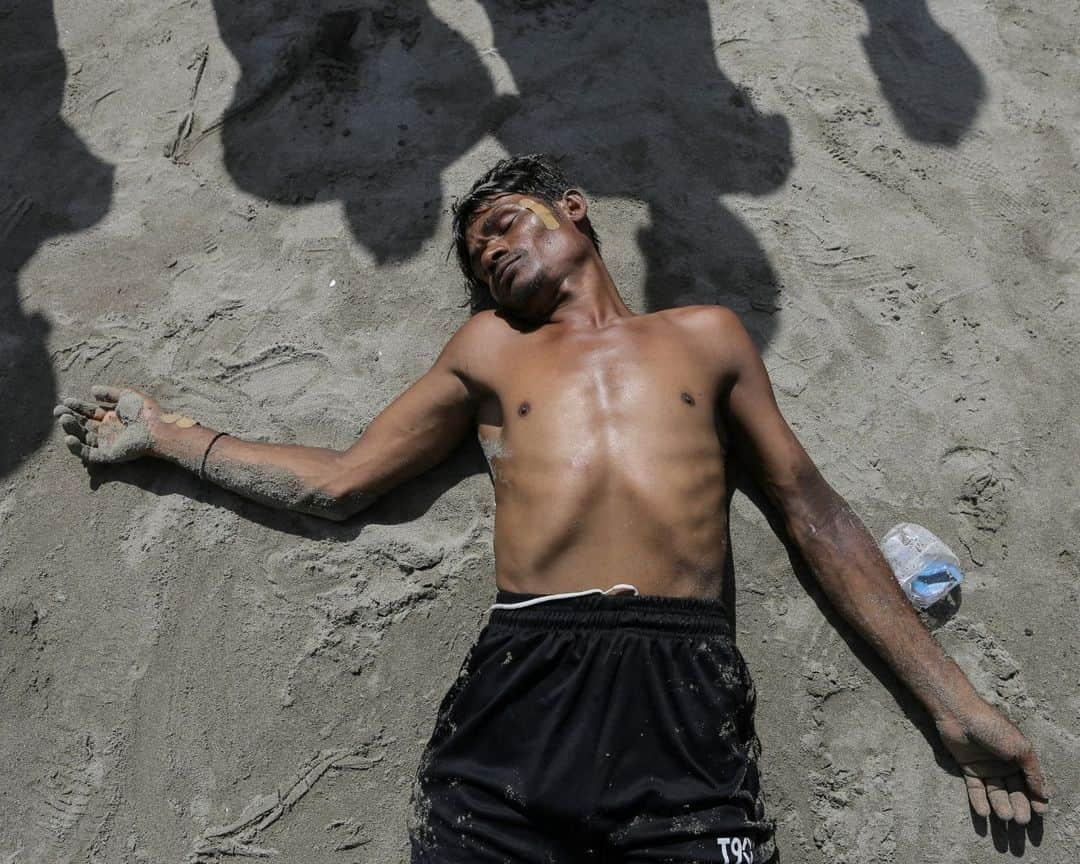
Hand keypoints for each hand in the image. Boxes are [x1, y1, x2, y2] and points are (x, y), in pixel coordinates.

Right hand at [54, 385, 159, 463]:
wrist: (155, 429)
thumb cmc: (145, 412)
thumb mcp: (127, 396)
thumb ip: (109, 393)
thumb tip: (91, 390)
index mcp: (113, 417)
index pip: (90, 412)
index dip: (77, 406)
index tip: (65, 400)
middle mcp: (108, 431)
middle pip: (84, 424)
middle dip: (70, 417)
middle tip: (57, 410)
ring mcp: (107, 443)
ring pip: (83, 437)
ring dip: (71, 428)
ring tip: (63, 418)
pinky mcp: (108, 455)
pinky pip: (88, 453)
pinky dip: (77, 447)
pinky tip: (69, 437)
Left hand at [936, 703, 1049, 824]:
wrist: (959, 715)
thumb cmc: (993, 728)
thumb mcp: (1021, 749)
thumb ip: (1032, 772)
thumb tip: (1045, 794)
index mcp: (1019, 757)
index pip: (1029, 782)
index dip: (1035, 798)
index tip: (1040, 812)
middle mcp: (1003, 763)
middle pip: (1013, 789)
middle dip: (1018, 804)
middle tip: (1021, 820)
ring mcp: (985, 766)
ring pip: (995, 791)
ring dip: (1000, 804)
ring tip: (1004, 817)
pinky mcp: (968, 768)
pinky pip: (975, 788)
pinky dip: (978, 800)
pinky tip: (983, 813)